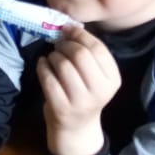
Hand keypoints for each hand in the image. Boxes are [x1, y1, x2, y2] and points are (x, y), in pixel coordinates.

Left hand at [38, 27, 119, 154]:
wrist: (77, 128)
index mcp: (112, 79)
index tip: (67, 30)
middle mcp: (100, 91)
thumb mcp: (95, 76)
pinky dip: (42, 66)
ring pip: (62, 64)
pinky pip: (47, 77)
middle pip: (79, 54)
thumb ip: (88, 52)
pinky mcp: (61, 107)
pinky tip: (43, 65)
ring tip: (52, 58)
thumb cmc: (84, 93)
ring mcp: (80, 101)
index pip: (97, 48)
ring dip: (53, 56)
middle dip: (65, 44)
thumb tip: (68, 26)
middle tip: (58, 45)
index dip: (79, 34)